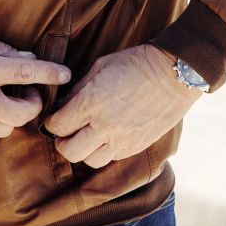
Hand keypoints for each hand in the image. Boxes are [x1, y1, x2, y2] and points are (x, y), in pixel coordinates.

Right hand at [0, 28, 71, 147]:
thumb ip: (0, 50)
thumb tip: (29, 59)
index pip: (24, 72)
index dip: (49, 73)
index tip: (65, 74)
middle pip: (21, 114)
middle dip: (32, 105)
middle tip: (28, 95)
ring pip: (5, 129)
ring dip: (11, 117)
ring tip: (3, 103)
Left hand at [44, 45, 200, 168]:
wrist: (173, 75)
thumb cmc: (134, 64)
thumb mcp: (100, 67)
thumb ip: (78, 89)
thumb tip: (62, 105)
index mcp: (91, 104)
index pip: (57, 126)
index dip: (51, 122)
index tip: (55, 117)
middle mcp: (104, 126)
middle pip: (69, 151)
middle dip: (62, 142)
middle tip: (66, 132)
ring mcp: (122, 140)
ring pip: (90, 161)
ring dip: (83, 150)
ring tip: (86, 136)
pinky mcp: (136, 146)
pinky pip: (111, 158)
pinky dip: (104, 151)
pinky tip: (106, 136)